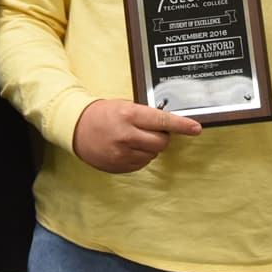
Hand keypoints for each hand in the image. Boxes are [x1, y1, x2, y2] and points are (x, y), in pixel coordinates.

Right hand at [73, 98, 201, 172]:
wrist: (76, 128)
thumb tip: (169, 125)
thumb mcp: (124, 106)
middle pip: (161, 142)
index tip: (196, 128)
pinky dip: (139, 156)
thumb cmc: (102, 114)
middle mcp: (127, 135)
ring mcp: (122, 153)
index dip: (182, 125)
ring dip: (149, 147)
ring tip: (133, 138)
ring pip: (153, 154)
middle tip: (152, 131)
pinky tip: (127, 148)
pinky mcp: (119, 166)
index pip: (162, 121)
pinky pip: (141, 164)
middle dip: (162, 137)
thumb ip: (145, 115)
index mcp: (129, 115)